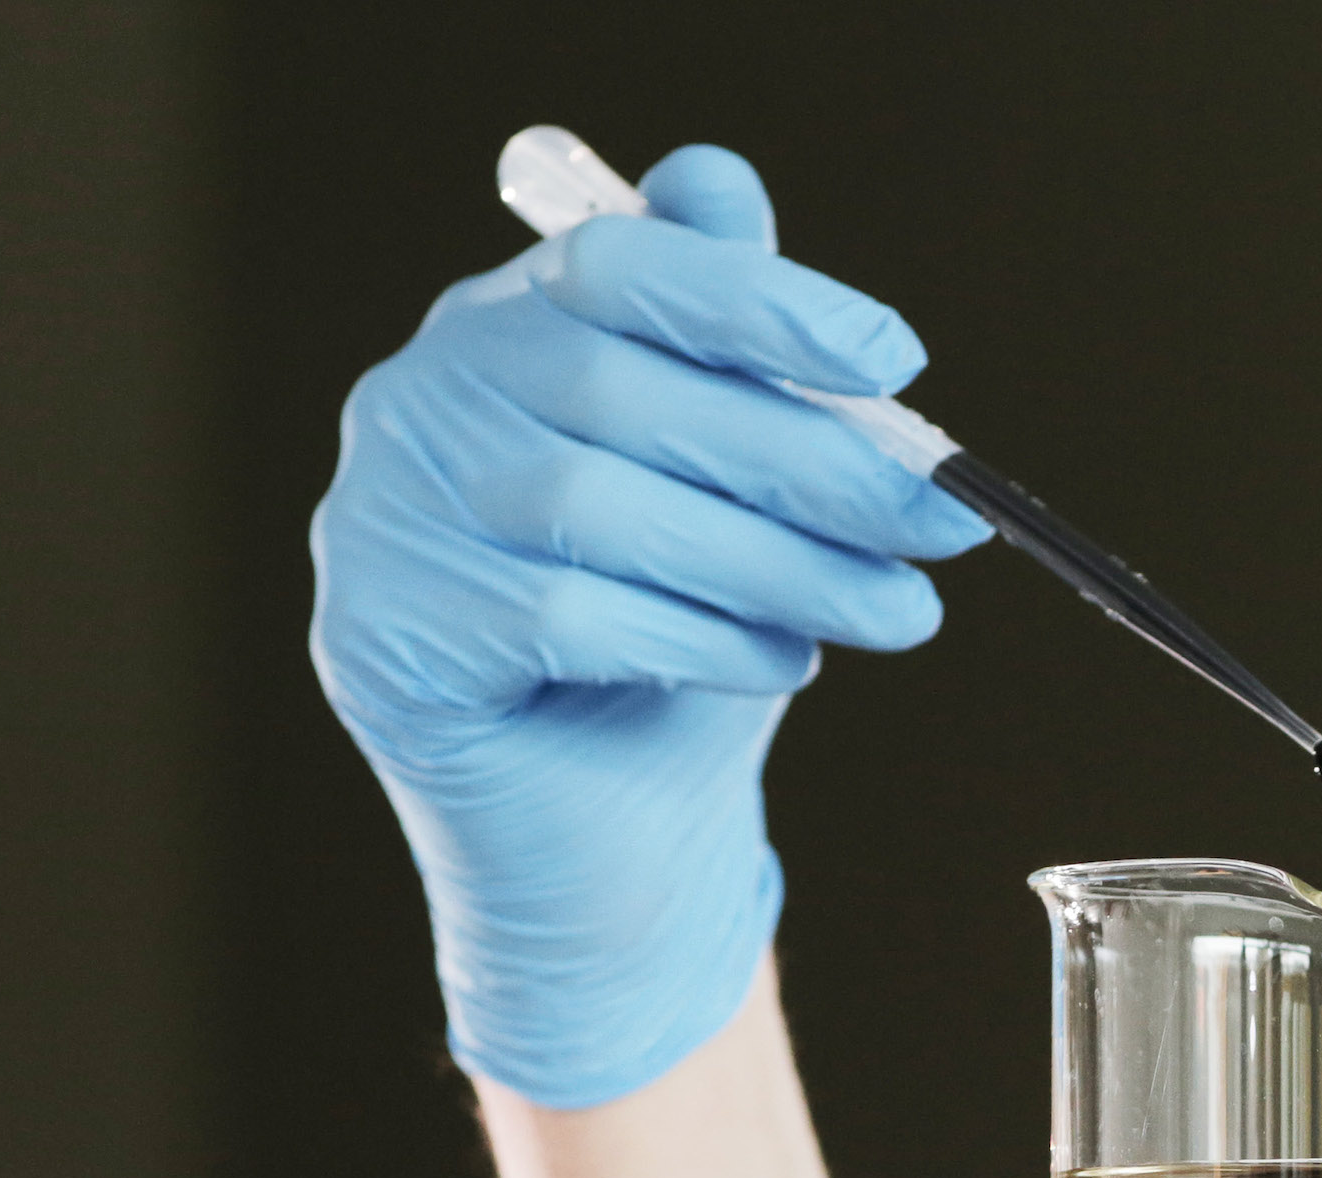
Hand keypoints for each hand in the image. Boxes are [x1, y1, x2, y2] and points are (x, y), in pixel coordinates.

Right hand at [311, 143, 992, 1108]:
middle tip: (941, 523)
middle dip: (808, 459)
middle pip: (618, 387)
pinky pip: (560, 616)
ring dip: (774, 562)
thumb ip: (729, 357)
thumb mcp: (737, 498)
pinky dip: (699, 638)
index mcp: (503, 331)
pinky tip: (780, 667)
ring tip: (891, 614)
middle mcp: (418, 405)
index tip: (894, 362)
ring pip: (596, 507)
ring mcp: (380, 523)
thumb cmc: (686, 651)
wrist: (613, 849)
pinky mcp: (384, 643)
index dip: (756, 299)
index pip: (615, 265)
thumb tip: (723, 184)